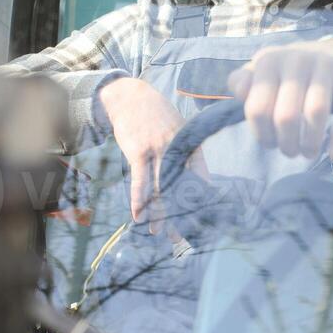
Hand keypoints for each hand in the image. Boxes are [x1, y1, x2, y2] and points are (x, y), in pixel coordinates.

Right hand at [98, 76, 197, 232]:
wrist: (130, 96)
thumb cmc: (156, 115)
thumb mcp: (179, 128)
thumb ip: (188, 152)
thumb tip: (198, 178)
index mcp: (190, 144)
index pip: (200, 176)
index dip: (201, 199)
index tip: (202, 217)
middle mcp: (176, 149)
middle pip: (180, 188)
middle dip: (180, 214)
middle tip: (180, 235)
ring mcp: (157, 150)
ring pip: (160, 188)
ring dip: (159, 213)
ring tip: (159, 232)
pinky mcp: (138, 152)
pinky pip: (139, 181)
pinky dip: (139, 200)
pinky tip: (139, 216)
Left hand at [227, 39, 332, 160]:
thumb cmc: (290, 74)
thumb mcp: (262, 73)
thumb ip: (242, 83)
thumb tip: (240, 92)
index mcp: (269, 61)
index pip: (257, 109)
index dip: (262, 134)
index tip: (270, 143)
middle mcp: (297, 58)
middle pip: (286, 115)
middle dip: (287, 143)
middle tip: (290, 151)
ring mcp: (326, 64)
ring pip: (316, 113)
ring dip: (310, 142)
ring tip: (308, 152)